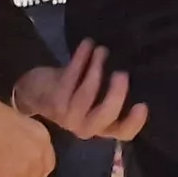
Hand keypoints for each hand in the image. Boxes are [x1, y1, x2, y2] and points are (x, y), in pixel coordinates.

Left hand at [12, 42, 148, 142]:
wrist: (35, 92)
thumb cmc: (72, 93)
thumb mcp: (94, 95)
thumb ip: (111, 90)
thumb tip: (135, 65)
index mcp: (102, 127)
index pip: (123, 132)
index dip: (134, 122)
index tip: (142, 104)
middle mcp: (86, 127)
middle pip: (105, 116)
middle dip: (115, 94)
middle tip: (122, 73)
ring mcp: (68, 117)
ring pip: (87, 94)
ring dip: (96, 68)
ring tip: (102, 50)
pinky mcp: (54, 101)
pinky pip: (70, 78)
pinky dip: (80, 59)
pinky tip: (87, 44)